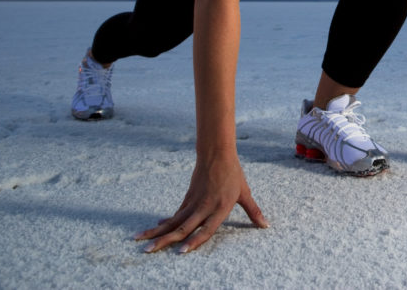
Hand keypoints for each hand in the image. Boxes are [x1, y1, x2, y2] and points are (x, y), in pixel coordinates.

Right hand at [135, 153, 267, 253]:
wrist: (217, 153)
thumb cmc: (234, 175)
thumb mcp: (245, 193)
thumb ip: (254, 211)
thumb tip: (266, 225)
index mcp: (220, 208)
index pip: (206, 229)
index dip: (195, 241)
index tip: (181, 252)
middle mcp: (204, 207)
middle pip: (182, 227)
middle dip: (164, 240)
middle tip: (147, 251)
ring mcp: (193, 202)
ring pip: (173, 221)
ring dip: (156, 232)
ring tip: (140, 240)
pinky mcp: (188, 198)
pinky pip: (175, 214)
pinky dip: (165, 222)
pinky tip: (155, 228)